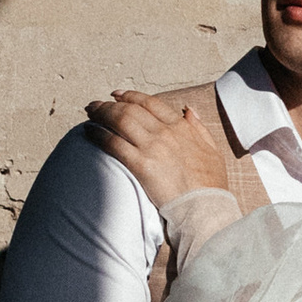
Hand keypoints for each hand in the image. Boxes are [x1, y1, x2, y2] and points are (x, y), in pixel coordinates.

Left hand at [86, 89, 230, 207]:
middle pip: (130, 109)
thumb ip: (198, 127)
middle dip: (110, 104)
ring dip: (101, 114)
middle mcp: (165, 132)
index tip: (117, 95)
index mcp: (181, 127)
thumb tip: (188, 110)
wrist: (206, 206)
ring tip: (90, 114)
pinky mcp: (140, 165)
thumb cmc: (211, 184)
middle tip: (96, 105)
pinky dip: (99, 135)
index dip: (130, 96)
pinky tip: (89, 132)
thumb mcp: (212, 149)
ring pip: (120, 121)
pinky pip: (114, 143)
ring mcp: (152, 147)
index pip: (150, 103)